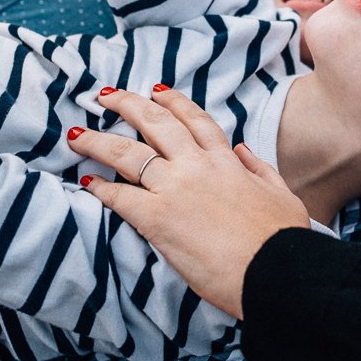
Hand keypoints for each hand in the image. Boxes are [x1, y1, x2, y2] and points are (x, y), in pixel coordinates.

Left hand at [75, 88, 311, 319]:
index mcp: (226, 161)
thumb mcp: (281, 194)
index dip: (173, 101)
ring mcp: (174, 190)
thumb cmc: (283, 239)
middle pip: (155, 124)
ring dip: (99, 141)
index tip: (155, 89)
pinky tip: (87, 182)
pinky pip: (120, 197)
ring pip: (128, 154)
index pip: (195, 120)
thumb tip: (241, 150)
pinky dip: (101, 188)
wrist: (276, 270)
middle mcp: (197, 166)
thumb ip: (259, 168)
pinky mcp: (158, 219)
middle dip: (127, 105)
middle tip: (105, 96)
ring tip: (77, 136)